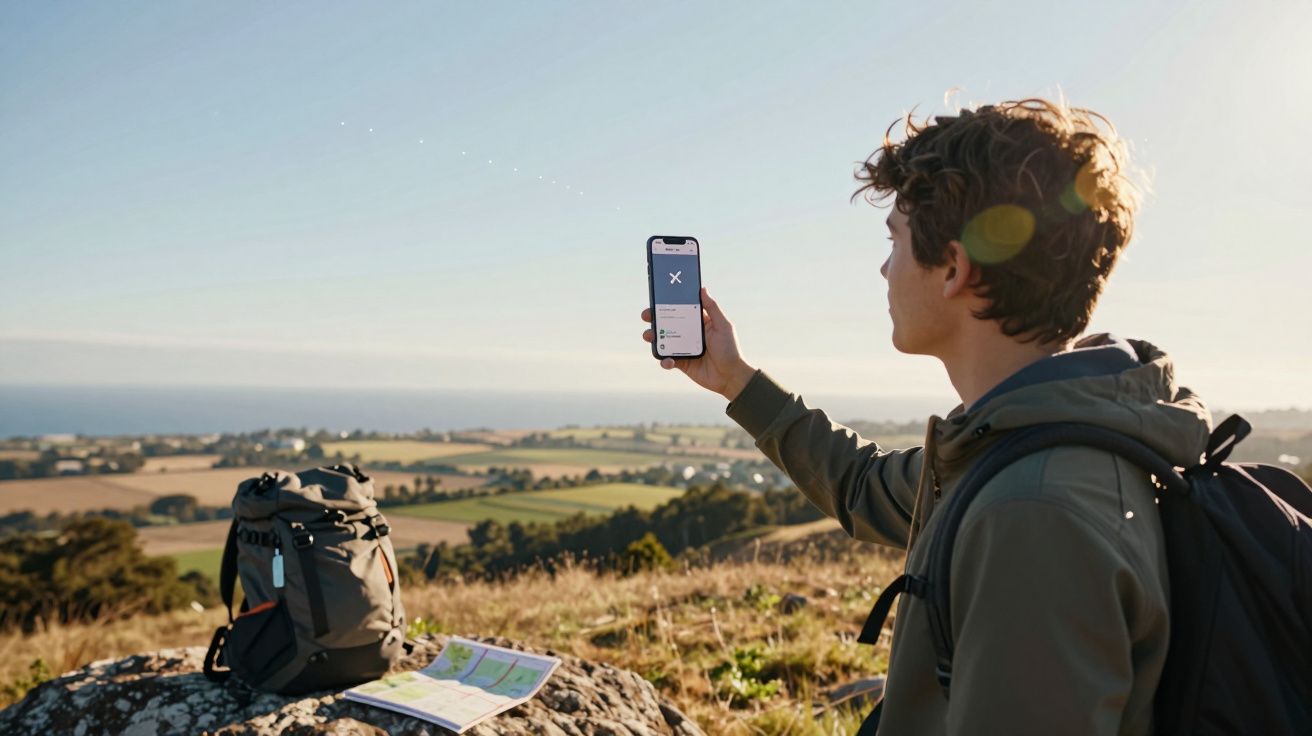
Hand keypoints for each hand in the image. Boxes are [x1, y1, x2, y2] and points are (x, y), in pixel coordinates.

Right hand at [640, 287, 755, 401]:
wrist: (731, 377)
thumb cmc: (730, 349)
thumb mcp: (723, 326)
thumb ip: (712, 308)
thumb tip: (703, 289)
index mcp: (698, 323)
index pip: (680, 310)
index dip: (667, 305)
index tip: (657, 300)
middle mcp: (689, 334)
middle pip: (667, 324)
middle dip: (654, 319)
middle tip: (647, 316)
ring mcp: (683, 349)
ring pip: (663, 341)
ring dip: (653, 338)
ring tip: (649, 336)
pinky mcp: (681, 363)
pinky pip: (667, 360)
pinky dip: (664, 360)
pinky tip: (668, 361)